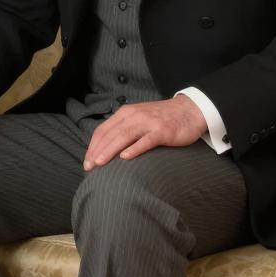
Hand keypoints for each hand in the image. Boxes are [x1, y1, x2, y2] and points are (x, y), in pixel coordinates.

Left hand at [82, 95, 207, 169]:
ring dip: (110, 150)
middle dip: (97, 151)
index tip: (86, 161)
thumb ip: (123, 128)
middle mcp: (133, 116)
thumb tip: (106, 146)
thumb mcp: (138, 118)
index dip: (93, 146)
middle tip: (89, 166)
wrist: (189, 110)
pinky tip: (125, 157)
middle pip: (110, 134)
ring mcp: (147, 123)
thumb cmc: (161, 118)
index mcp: (125, 113)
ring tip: (100, 162)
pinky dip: (134, 148)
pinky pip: (146, 140)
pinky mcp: (162, 131)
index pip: (103, 130)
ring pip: (124, 136)